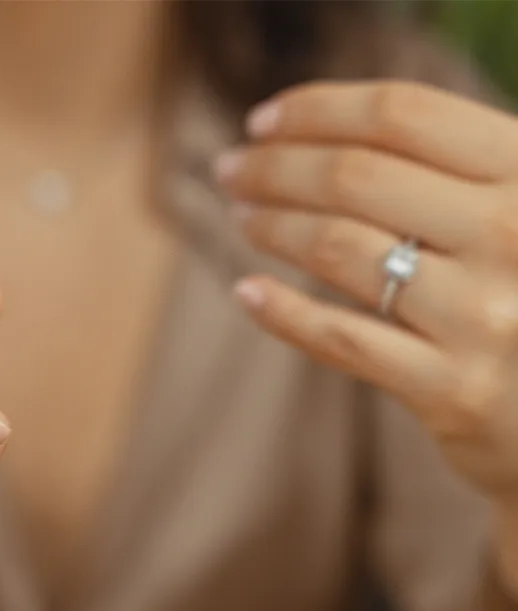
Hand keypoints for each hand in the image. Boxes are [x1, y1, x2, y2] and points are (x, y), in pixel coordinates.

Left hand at [214, 80, 517, 591]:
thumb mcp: (513, 215)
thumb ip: (453, 173)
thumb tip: (326, 132)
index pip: (402, 117)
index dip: (319, 110)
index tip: (263, 120)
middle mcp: (511, 234)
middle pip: (358, 177)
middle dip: (277, 166)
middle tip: (231, 169)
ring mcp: (484, 316)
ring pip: (341, 250)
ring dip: (273, 226)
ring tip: (242, 216)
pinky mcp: (454, 389)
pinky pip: (344, 338)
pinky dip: (284, 312)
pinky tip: (246, 292)